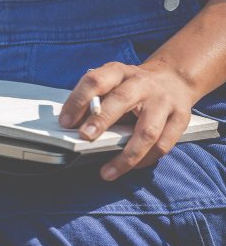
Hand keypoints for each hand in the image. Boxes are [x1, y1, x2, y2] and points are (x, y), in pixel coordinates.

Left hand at [59, 61, 198, 180]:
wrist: (173, 79)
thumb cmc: (132, 87)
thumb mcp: (111, 84)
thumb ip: (94, 100)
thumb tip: (72, 127)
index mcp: (119, 73)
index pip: (96, 81)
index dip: (78, 100)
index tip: (65, 121)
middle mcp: (143, 84)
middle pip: (122, 100)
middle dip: (101, 120)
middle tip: (85, 137)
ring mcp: (164, 102)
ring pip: (147, 131)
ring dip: (126, 155)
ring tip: (107, 172)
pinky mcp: (180, 119)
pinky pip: (163, 145)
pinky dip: (144, 160)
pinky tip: (128, 168)